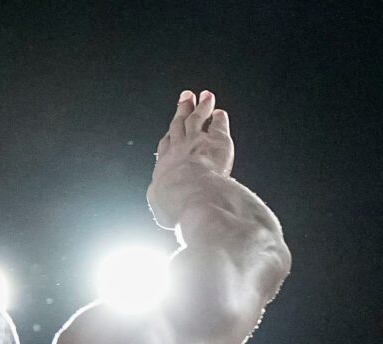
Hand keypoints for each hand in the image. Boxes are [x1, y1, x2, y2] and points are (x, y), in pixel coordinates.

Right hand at [149, 90, 236, 229]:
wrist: (192, 194)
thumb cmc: (176, 204)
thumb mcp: (162, 208)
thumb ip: (162, 203)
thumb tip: (164, 208)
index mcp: (165, 166)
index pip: (167, 145)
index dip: (171, 135)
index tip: (173, 128)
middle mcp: (180, 148)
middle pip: (180, 125)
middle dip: (182, 110)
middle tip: (186, 97)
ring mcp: (198, 141)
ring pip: (198, 119)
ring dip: (201, 107)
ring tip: (205, 96)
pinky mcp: (218, 140)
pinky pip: (218, 126)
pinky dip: (219, 118)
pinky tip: (220, 113)